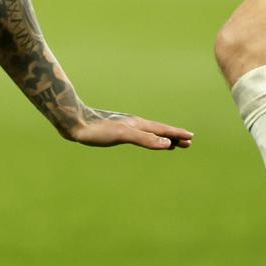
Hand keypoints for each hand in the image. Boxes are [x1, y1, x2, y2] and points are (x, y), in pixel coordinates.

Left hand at [61, 104, 193, 150]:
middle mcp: (133, 123)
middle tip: (188, 142)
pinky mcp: (115, 130)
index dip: (176, 134)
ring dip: (162, 137)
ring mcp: (125, 126)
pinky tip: (143, 140)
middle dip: (173, 136)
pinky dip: (147, 138)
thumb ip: (144, 139)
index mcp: (137, 124)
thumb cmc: (97, 130)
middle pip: (158, 130)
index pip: (162, 130)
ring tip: (171, 143)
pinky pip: (137, 135)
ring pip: (148, 132)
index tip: (190, 138)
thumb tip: (166, 143)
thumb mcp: (123, 135)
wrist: (75, 122)